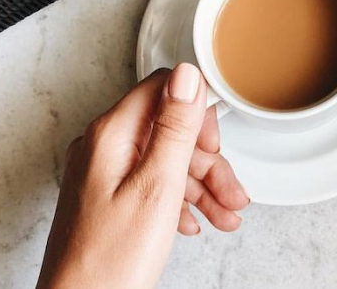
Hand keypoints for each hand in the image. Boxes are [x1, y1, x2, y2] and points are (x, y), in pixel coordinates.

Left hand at [36, 64, 248, 288]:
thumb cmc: (110, 261)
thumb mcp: (157, 187)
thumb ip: (175, 127)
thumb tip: (186, 75)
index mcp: (112, 135)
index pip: (162, 89)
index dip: (196, 110)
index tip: (217, 138)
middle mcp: (105, 148)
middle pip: (168, 130)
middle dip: (207, 160)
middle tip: (232, 190)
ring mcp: (105, 174)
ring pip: (165, 161)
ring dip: (202, 186)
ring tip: (227, 216)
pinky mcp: (110, 198)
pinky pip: (153, 185)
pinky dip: (181, 201)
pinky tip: (197, 223)